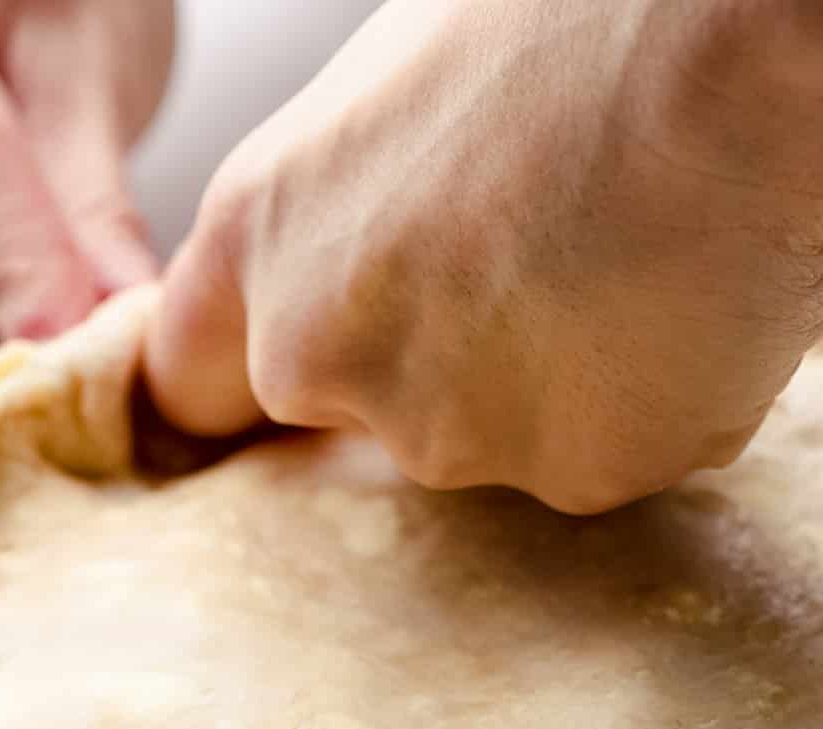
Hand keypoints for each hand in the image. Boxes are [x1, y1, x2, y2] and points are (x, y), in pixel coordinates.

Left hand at [146, 0, 822, 512]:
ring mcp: (447, 432)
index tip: (299, 381)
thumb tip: (346, 284)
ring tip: (622, 255)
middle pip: (360, 417)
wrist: (744, 39)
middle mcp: (323, 359)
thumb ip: (334, 222)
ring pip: (487, 438)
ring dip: (543, 379)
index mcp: (260, 243)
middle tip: (531, 258)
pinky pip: (598, 454)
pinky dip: (636, 402)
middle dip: (431, 364)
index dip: (250, 382)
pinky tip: (679, 304)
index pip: (191, 381)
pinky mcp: (574, 474)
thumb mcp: (390, 94)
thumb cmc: (576, 14)